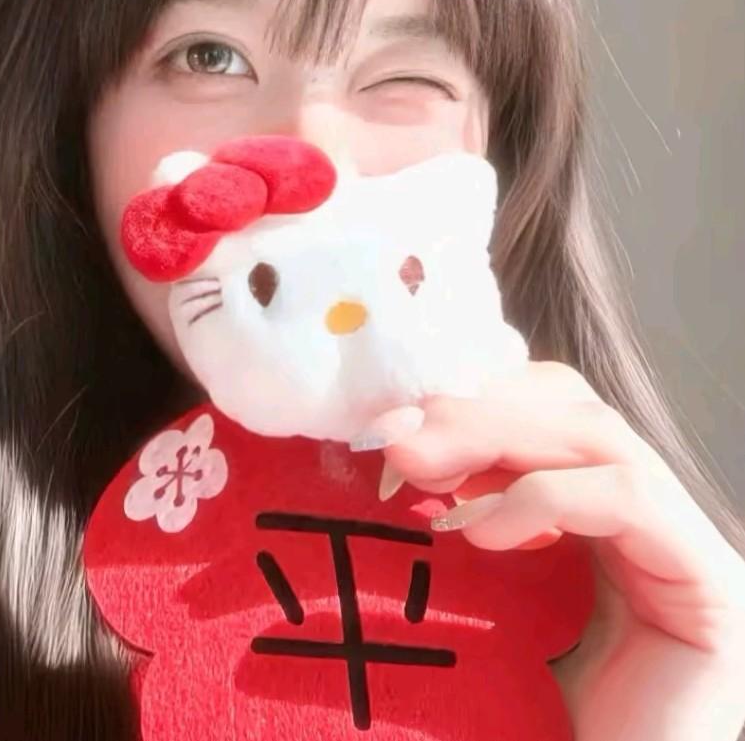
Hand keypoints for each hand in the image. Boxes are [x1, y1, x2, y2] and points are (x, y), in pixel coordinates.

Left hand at [380, 361, 744, 740]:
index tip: (391, 420)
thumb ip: (458, 513)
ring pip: (598, 436)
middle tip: (394, 436)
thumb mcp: (478, 585)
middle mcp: (648, 516)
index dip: (471, 397)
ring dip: (494, 436)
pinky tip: (481, 532)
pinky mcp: (709, 586)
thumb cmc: (521, 703)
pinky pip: (629, 498)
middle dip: (473, 410)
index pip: (545, 407)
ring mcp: (684, 546)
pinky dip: (544, 498)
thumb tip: (394, 444)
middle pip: (569, 408)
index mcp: (596, 508)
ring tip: (418, 470)